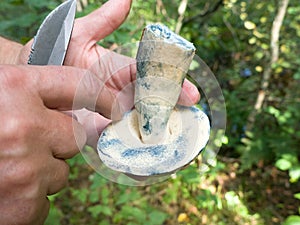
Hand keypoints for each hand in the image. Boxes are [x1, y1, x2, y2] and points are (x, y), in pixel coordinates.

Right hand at [0, 64, 111, 223]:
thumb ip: (26, 97)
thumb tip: (67, 107)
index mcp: (13, 87)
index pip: (81, 86)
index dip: (103, 97)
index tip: (114, 106)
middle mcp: (24, 125)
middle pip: (76, 136)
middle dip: (58, 142)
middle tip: (25, 143)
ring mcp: (26, 167)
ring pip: (62, 171)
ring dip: (40, 172)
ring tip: (4, 168)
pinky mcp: (25, 203)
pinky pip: (46, 199)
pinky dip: (29, 198)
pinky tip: (2, 190)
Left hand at [17, 0, 199, 146]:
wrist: (30, 80)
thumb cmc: (54, 52)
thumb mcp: (78, 35)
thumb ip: (103, 22)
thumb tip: (125, 0)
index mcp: (122, 71)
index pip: (153, 77)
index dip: (174, 85)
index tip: (192, 95)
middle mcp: (121, 95)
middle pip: (153, 107)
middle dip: (174, 117)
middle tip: (192, 130)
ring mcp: (111, 117)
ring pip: (140, 129)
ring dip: (159, 141)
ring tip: (177, 153)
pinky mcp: (97, 135)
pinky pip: (117, 148)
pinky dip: (132, 159)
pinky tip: (146, 169)